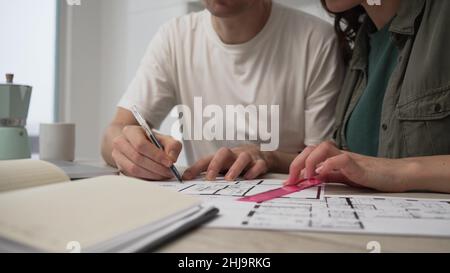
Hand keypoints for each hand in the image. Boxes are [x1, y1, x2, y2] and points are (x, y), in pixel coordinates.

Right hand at [111, 125, 181, 179]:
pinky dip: (147, 178)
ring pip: (134, 169)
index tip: (169, 162)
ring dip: (152, 174)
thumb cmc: (150, 141)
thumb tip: (171, 158)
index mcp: (130, 131)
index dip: (156, 155)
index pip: (141, 144)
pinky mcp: (120, 168)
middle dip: (156, 167)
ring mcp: (118, 156)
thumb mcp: (164, 138)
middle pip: (137, 158)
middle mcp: (120, 143)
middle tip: (169, 171)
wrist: (136, 143)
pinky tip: (156, 176)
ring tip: (164, 174)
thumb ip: (172, 146)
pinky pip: (133, 176)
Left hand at [183, 145, 273, 180]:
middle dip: (215, 164)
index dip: (196, 167)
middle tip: (210, 178)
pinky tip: (248, 178)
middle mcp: (234, 155)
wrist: (263, 155)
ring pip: (242, 158)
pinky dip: (253, 171)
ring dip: (235, 168)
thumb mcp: (224, 166)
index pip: (207, 159)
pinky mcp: (261, 163)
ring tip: (229, 179)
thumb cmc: (237, 162)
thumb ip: (209, 173)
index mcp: (223, 157)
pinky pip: (259, 164)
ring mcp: (249, 157)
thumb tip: (187, 180)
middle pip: (223, 153)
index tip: (186, 177)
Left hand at [285, 141, 410, 192]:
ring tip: (307, 178)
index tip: (288, 183)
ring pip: (323, 148)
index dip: (295, 166)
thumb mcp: (344, 179)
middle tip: (292, 181)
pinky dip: (329, 165)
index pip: (308, 154)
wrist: (397, 175)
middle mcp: (338, 155)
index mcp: (333, 159)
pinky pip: (342, 159)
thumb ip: (329, 178)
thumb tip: (310, 181)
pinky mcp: (360, 165)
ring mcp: (349, 158)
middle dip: (297, 163)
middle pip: (311, 148)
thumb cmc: (372, 177)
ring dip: (310, 161)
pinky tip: (322, 175)